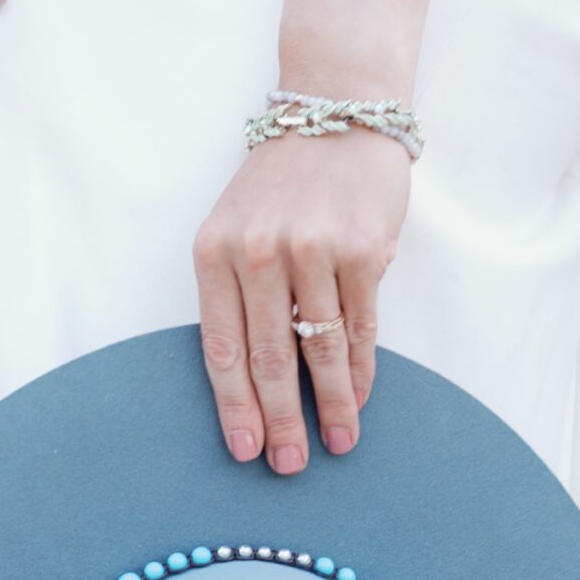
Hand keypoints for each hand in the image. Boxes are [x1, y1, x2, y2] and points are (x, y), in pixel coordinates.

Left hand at [192, 129, 408, 473]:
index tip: (243, 450)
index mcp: (215, 253)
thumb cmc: (281, 185)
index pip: (220, 347)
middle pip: (270, 359)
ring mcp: (314, 250)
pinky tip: (360, 397)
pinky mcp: (364, 249)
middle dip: (280, 421)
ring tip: (337, 443)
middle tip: (289, 466)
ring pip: (321, 350)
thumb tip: (254, 382)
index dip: (233, 406)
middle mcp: (260, 253)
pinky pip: (361, 326)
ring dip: (332, 405)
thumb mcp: (236, 228)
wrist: (335, 113)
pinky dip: (361, 368)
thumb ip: (238, 294)